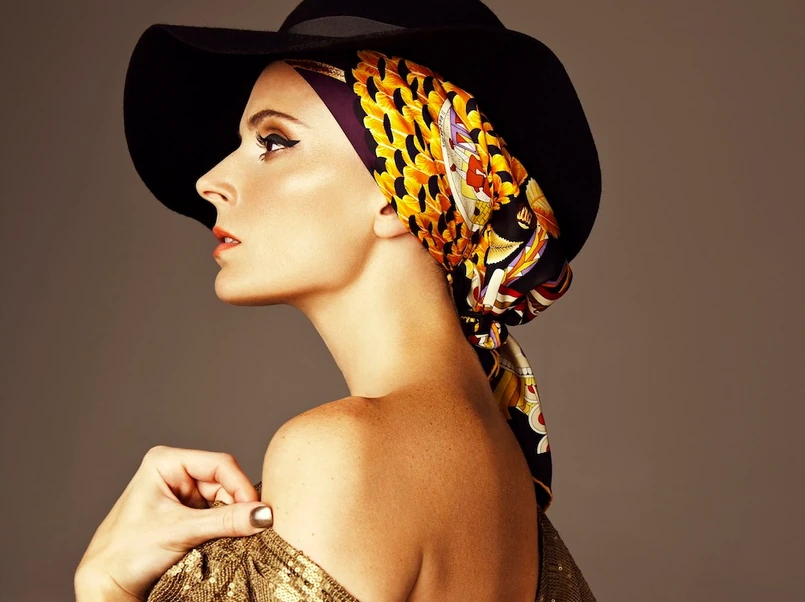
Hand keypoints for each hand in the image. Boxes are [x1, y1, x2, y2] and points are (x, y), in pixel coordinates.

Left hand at [75, 445, 273, 600]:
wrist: (108, 586)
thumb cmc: (127, 553)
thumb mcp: (181, 532)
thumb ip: (225, 521)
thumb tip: (264, 515)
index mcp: (165, 462)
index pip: (219, 464)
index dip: (241, 485)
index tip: (257, 510)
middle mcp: (174, 474)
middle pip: (224, 482)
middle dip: (237, 505)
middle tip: (252, 527)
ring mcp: (180, 495)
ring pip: (223, 500)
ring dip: (232, 518)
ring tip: (236, 537)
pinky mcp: (185, 515)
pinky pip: (216, 515)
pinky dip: (225, 527)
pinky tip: (227, 539)